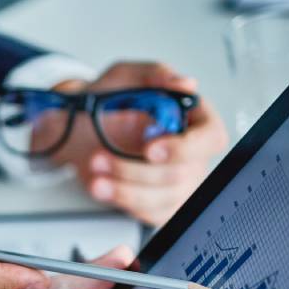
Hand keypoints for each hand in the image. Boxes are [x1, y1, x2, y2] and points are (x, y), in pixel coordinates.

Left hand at [46, 61, 228, 225]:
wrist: (77, 128)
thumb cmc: (107, 101)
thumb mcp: (126, 76)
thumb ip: (154, 74)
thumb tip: (184, 83)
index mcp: (193, 119)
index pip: (211, 138)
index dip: (185, 148)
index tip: (150, 149)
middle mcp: (190, 154)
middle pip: (181, 174)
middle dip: (134, 170)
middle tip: (99, 158)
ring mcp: (177, 182)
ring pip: (164, 199)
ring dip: (125, 191)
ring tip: (95, 177)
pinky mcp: (160, 204)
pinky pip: (152, 215)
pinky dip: (124, 204)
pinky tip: (104, 190)